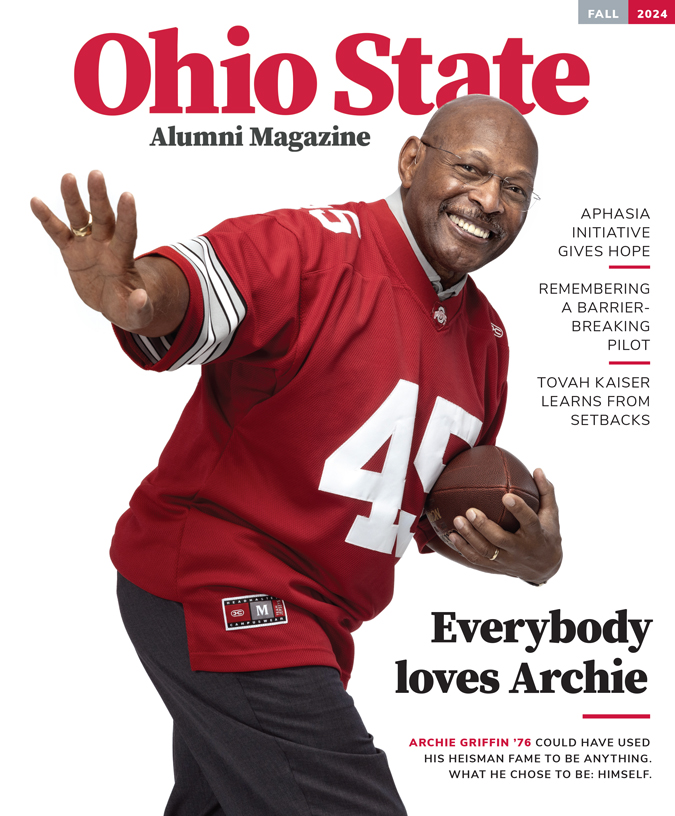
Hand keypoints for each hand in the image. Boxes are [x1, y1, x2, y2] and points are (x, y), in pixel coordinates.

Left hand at [445, 469, 561, 583]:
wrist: (544, 568)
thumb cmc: (547, 533)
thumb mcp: (552, 515)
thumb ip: (546, 492)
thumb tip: (537, 469)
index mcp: (537, 535)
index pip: (529, 521)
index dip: (519, 510)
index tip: (507, 496)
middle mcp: (521, 550)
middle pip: (501, 539)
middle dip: (484, 526)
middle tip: (470, 511)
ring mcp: (508, 560)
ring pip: (486, 551)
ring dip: (470, 536)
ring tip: (457, 520)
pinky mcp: (497, 566)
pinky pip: (478, 560)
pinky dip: (464, 549)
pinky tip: (452, 536)